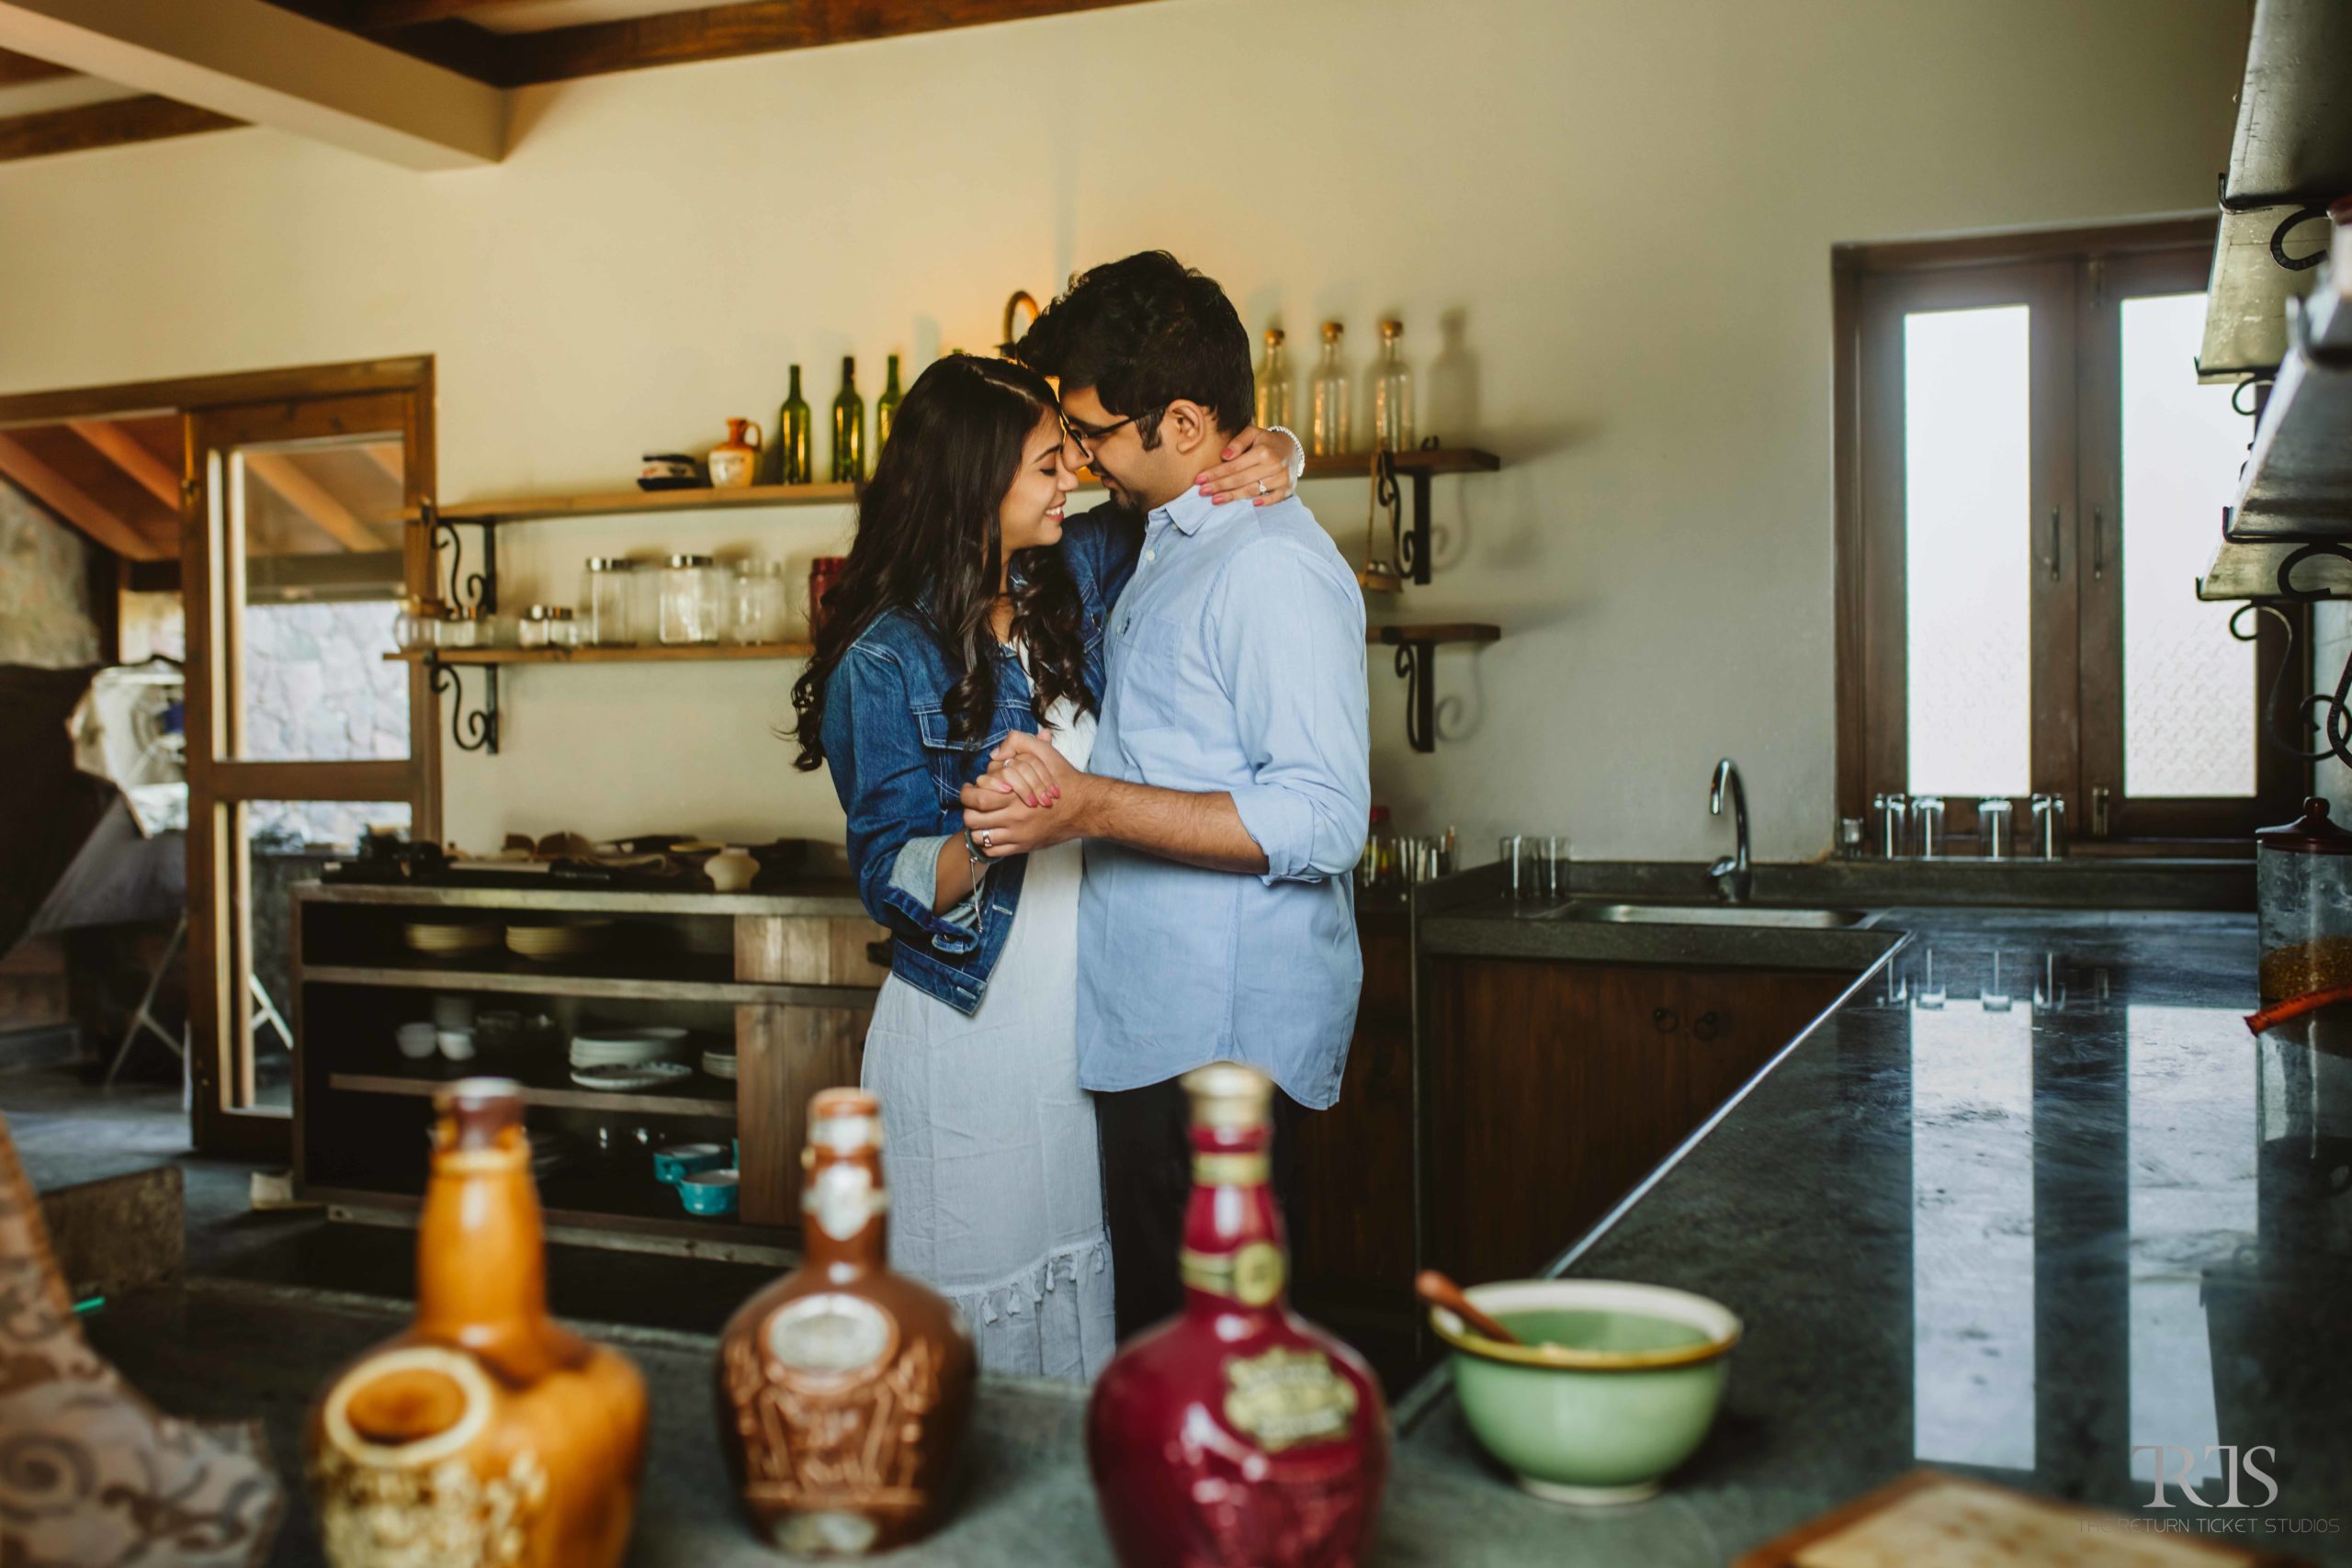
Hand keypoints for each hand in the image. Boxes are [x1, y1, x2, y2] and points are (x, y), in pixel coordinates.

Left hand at [959, 731, 1088, 856]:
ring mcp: (1018, 834)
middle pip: (973, 819)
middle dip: (967, 811)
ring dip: (975, 828)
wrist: (1084, 807)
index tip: (969, 789)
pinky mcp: (1024, 846)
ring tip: (979, 819)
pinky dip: (986, 843)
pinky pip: (994, 851)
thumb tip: (995, 753)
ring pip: (980, 837)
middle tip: (971, 805)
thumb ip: (1018, 743)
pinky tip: (991, 833)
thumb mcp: (1044, 752)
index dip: (967, 793)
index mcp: (1014, 795)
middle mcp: (1013, 817)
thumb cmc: (1064, 779)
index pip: (976, 798)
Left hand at [1194, 424, 1298, 507]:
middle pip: (1240, 479)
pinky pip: (1274, 498)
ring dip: (1233, 496)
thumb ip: (1238, 441)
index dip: (1216, 473)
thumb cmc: (1266, 441)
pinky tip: (1251, 505)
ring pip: (1253, 490)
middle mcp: (1273, 465)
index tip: (1199, 480)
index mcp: (1263, 451)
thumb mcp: (1253, 433)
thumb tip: (1225, 455)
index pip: (1234, 465)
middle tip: (1202, 492)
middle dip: (1219, 486)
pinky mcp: (1287, 488)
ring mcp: (1281, 478)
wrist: (1291, 448)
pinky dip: (1264, 501)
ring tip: (1215, 500)